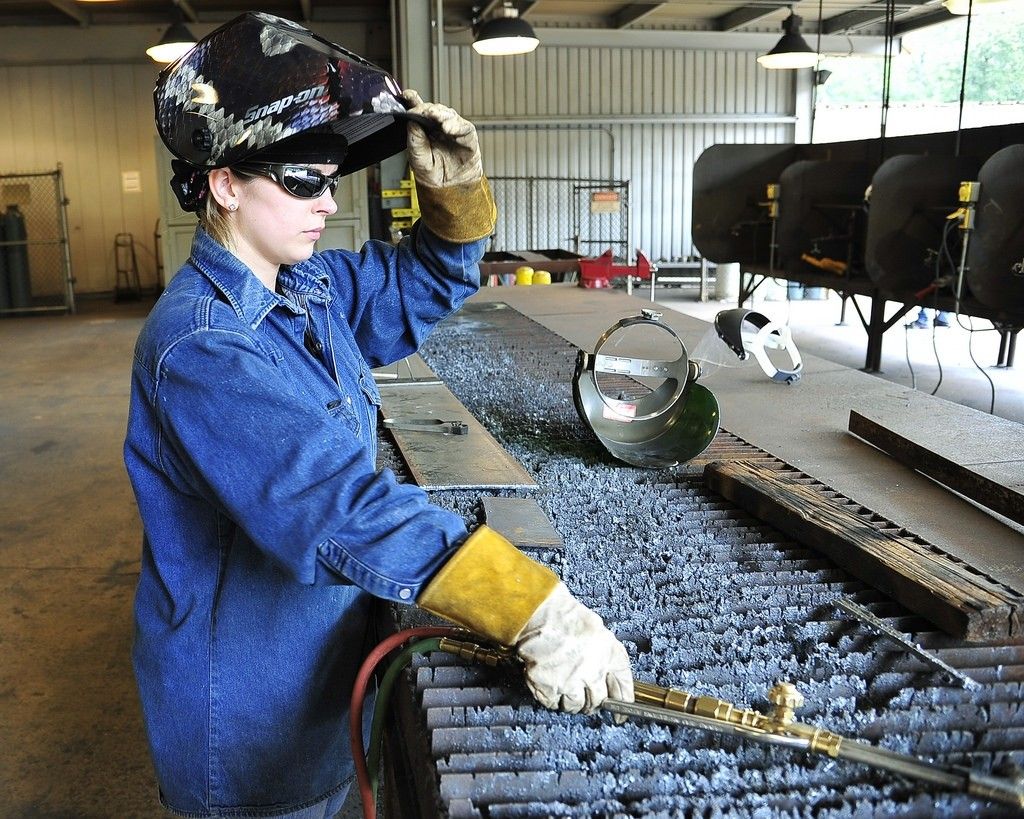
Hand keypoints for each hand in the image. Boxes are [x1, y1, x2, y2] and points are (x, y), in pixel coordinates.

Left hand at [402, 89, 482, 188]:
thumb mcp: (418, 160)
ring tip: (434, 116)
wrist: (450, 189)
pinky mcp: (467, 135)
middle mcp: (438, 126)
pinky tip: (448, 128)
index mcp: (424, 129)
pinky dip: (456, 126)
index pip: (417, 110)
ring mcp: (453, 129)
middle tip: (421, 111)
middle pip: (433, 110)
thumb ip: (414, 142)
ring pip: (447, 114)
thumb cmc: (434, 173)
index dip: (412, 100)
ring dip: (440, 114)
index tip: (406, 95)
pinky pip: (463, 127)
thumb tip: (412, 122)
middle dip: (426, 108)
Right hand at [514, 583, 633, 712]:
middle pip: (598, 701)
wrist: (538, 615)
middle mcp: (593, 672)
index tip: (620, 713)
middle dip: (592, 700)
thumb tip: (611, 677)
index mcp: (608, 655)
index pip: (623, 686)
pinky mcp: (549, 688)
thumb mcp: (598, 631)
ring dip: (571, 700)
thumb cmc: (566, 618)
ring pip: (575, 706)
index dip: (623, 702)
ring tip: (564, 684)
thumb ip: (607, 655)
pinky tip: (550, 682)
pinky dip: (552, 697)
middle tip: (584, 693)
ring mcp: (570, 682)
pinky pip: (554, 704)